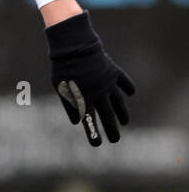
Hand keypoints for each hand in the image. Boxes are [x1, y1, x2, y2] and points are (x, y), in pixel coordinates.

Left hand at [46, 10, 134, 145]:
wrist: (74, 46)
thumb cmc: (63, 68)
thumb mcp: (61, 88)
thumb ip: (69, 105)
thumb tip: (76, 122)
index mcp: (85, 99)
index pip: (90, 121)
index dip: (93, 133)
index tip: (97, 144)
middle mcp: (99, 93)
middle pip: (108, 115)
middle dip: (112, 129)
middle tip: (115, 140)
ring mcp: (108, 82)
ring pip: (118, 101)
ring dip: (122, 113)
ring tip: (125, 122)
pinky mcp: (113, 71)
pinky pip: (123, 81)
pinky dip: (128, 87)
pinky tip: (131, 93)